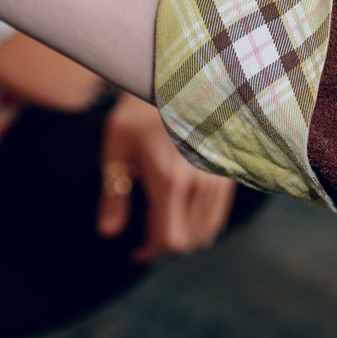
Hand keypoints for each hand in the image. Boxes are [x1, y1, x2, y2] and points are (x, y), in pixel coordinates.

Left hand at [98, 93, 236, 262]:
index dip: (151, 254)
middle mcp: (198, 182)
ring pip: (207, 231)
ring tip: (162, 230)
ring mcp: (217, 177)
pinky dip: (201, 224)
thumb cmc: (136, 116)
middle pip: (189, 241)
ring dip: (184, 239)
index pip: (167, 238)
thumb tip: (108, 233)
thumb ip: (113, 195)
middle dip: (165, 249)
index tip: (135, 254)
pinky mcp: (228, 171)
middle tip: (145, 244)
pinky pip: (218, 214)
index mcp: (168, 179)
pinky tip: (181, 215)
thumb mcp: (116, 152)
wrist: (175, 83)